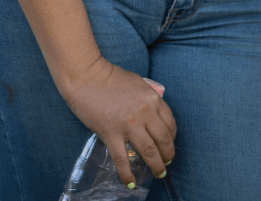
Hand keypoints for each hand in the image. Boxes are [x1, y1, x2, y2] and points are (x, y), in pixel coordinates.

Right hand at [61, 58, 175, 185]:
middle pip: (163, 140)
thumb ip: (147, 99)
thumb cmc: (112, 77)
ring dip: (156, 165)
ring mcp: (129, 125)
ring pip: (148, 152)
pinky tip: (131, 183)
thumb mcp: (138, 84)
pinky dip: (127, 174)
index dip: (172, 137)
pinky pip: (122, 160)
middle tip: (167, 163)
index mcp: (153, 99)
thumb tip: (153, 113)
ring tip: (159, 173)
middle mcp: (145, 113)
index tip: (170, 144)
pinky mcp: (111, 134)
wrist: (88, 77)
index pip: (169, 123)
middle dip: (168, 154)